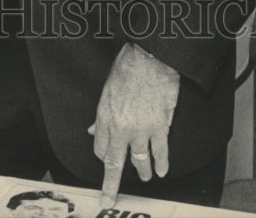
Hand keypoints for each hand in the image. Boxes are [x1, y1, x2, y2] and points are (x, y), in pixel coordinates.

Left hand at [88, 43, 179, 208]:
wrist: (149, 58)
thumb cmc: (127, 67)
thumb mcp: (107, 89)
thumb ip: (101, 115)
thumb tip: (93, 131)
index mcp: (105, 116)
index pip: (100, 147)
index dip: (103, 156)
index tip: (106, 160)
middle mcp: (120, 127)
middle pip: (114, 162)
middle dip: (111, 183)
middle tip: (109, 197)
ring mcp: (140, 129)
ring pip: (139, 160)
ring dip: (142, 172)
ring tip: (146, 178)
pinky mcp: (159, 126)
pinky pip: (160, 151)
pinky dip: (162, 163)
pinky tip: (162, 171)